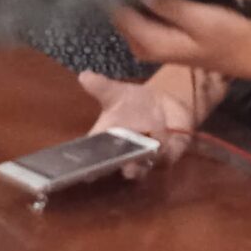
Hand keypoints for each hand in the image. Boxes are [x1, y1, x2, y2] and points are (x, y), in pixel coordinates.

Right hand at [79, 69, 199, 173]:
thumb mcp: (117, 92)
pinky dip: (165, 154)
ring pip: (142, 169)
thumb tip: (83, 75)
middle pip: (119, 168)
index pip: (94, 157)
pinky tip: (165, 145)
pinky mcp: (167, 157)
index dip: (90, 168)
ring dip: (143, 166)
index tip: (86, 175)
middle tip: (123, 168)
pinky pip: (165, 160)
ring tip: (142, 160)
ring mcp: (145, 158)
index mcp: (107, 140)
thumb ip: (101, 87)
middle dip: (121, 168)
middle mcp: (123, 154)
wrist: (163, 104)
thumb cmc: (133, 102)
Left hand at [113, 0, 250, 76]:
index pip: (120, 17)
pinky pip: (145, 21)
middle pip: (122, 20)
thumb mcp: (198, 19)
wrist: (248, 50)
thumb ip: (168, 6)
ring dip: (131, 0)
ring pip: (133, 20)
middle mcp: (148, 47)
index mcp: (152, 44)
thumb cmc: (226, 35)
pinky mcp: (165, 38)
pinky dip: (143, 6)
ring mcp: (156, 44)